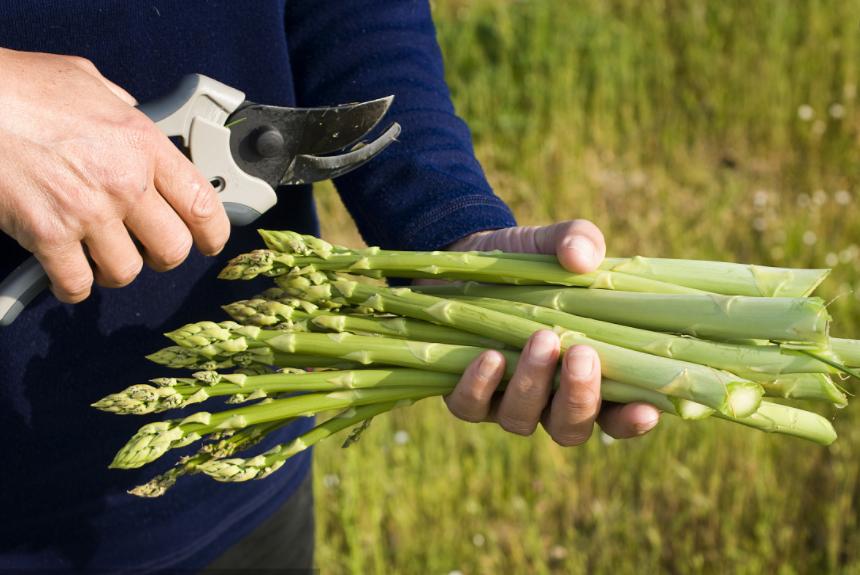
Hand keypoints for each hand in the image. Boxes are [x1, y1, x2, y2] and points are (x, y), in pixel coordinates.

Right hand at [0, 48, 229, 302]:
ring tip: (101, 259)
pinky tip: (66, 274)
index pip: (202, 203)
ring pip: (126, 272)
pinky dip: (73, 286)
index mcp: (142, 142)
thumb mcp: (87, 82)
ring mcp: (86, 211)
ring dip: (115, 273)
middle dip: (163, 257)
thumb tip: (131, 115)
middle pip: (172, 248)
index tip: (209, 243)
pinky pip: (76, 283)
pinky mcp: (47, 235)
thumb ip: (121, 107)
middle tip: (148, 251)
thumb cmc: (18, 86)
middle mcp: (123, 181)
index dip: (213, 233)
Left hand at [443, 220, 660, 444]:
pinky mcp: (465, 392)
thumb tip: (580, 255)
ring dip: (532, 385)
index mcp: (588, 376)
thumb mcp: (556, 242)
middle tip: (581, 352)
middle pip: (570, 427)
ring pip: (521, 421)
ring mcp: (505, 400)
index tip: (646, 408)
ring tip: (540, 338)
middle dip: (579, 396)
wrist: (469, 258)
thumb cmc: (530, 260)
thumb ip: (579, 240)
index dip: (632, 420)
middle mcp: (548, 399)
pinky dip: (480, 386)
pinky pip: (470, 407)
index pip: (618, 416)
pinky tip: (490, 356)